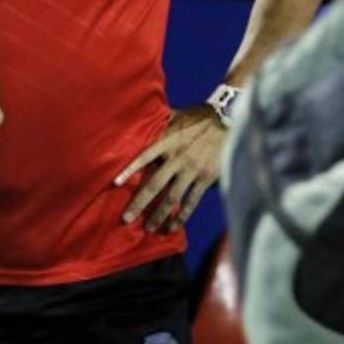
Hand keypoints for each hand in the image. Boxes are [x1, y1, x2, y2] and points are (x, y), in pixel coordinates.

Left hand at [114, 105, 224, 232]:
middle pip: (155, 184)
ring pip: (172, 197)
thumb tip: (139, 120)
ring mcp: (192, 170)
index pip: (144, 157)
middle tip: (126, 218)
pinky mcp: (205, 178)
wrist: (227, 121)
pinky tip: (173, 226)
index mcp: (167, 141)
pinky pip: (191, 201)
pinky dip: (182, 215)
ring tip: (148, 228)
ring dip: (159, 215)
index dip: (130, 170)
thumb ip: (158, 123)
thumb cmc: (197, 118)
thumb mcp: (175, 116)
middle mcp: (177, 158)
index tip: (116, 184)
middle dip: (140, 203)